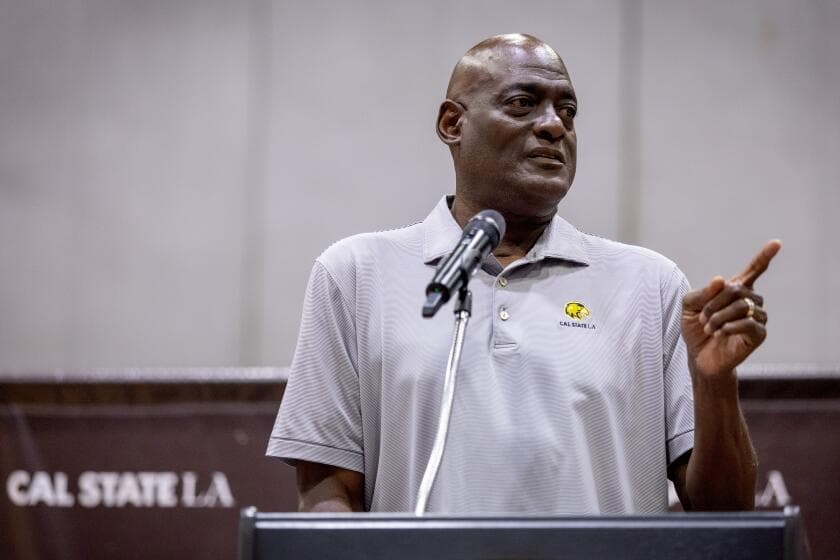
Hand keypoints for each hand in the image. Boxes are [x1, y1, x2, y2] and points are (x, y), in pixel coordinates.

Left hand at [682, 240, 781, 376]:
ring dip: (719, 317)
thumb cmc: (696, 329)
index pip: (754, 270)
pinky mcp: (758, 334)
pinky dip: (731, 326)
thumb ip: (701, 292)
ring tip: (710, 328)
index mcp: (735, 290)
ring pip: (741, 306)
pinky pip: (750, 323)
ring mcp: (756, 317)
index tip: (777, 243)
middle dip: (713, 303)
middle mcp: (750, 301)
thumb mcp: (689, 307)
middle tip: (703, 318)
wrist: (699, 357)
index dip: (765, 256)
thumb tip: (720, 280)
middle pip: (737, 289)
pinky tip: (721, 332)